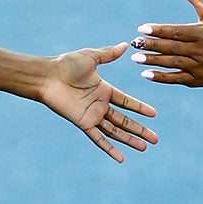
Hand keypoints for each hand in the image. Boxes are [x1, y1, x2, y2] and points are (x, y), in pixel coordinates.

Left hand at [38, 43, 160, 162]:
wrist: (47, 77)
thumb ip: (108, 54)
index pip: (127, 102)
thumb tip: (126, 45)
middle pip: (124, 120)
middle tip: (155, 139)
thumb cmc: (66, 65)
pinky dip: (110, 148)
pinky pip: (99, 139)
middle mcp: (100, 105)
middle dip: (140, 129)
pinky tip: (120, 158)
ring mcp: (92, 115)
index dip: (140, 108)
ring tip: (144, 148)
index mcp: (104, 90)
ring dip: (130, 140)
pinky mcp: (83, 123)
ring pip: (116, 131)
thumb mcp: (91, 57)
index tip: (154, 114)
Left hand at [133, 0, 202, 87]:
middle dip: (152, 45)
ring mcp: (197, 67)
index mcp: (201, 34)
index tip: (142, 28)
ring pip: (172, 63)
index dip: (159, 30)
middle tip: (135, 43)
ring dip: (153, 61)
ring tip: (136, 58)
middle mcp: (199, 50)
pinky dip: (161, 78)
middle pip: (172, 47)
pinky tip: (146, 74)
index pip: (177, 32)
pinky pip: (176, 79)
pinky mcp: (196, 80)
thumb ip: (199, 1)